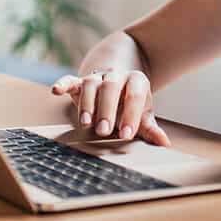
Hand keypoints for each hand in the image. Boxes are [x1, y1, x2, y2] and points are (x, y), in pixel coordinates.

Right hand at [51, 70, 171, 146]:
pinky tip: (56, 91)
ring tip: (86, 123)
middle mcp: (116, 76)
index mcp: (135, 81)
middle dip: (107, 109)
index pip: (135, 94)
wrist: (116, 81)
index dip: (132, 114)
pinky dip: (63, 84)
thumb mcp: (142, 114)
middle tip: (104, 130)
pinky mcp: (79, 82)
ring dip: (87, 103)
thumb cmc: (129, 104)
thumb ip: (150, 128)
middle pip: (111, 87)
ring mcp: (96, 77)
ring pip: (91, 84)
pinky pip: (71, 80)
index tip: (127, 134)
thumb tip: (165, 144)